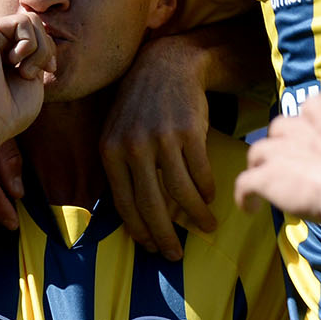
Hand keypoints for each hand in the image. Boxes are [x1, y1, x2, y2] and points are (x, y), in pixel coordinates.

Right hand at [0, 14, 53, 138]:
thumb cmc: (10, 111)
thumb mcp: (33, 76)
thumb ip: (37, 52)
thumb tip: (44, 33)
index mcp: (1, 50)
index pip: (36, 32)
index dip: (49, 50)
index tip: (48, 70)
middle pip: (35, 21)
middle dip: (46, 47)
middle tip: (34, 73)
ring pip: (30, 19)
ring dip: (38, 49)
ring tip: (24, 71)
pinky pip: (22, 21)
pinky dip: (29, 44)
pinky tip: (14, 63)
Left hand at [102, 37, 216, 259]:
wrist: (167, 65)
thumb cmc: (141, 106)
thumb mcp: (118, 132)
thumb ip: (120, 169)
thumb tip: (132, 216)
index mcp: (110, 151)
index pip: (124, 203)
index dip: (139, 230)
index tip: (152, 247)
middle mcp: (133, 146)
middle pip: (151, 205)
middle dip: (165, 236)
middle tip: (176, 254)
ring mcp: (162, 138)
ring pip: (181, 192)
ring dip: (196, 215)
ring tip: (206, 226)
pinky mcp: (190, 131)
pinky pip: (200, 172)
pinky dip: (206, 190)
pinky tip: (209, 197)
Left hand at [237, 89, 320, 219]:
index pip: (312, 105)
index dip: (312, 119)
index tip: (317, 132)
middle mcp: (297, 128)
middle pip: (280, 126)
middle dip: (282, 141)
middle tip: (292, 161)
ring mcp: (278, 153)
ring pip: (257, 151)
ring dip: (261, 165)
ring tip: (269, 181)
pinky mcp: (265, 179)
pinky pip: (244, 184)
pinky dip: (244, 195)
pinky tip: (249, 207)